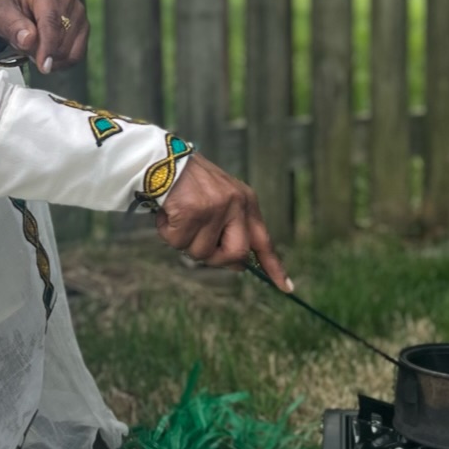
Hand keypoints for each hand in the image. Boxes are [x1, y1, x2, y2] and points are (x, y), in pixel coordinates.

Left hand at [0, 0, 88, 74]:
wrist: (20, 10)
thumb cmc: (11, 10)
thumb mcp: (3, 15)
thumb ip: (14, 27)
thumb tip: (28, 40)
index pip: (51, 19)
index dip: (47, 45)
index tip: (43, 65)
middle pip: (62, 36)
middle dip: (43, 51)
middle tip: (26, 48)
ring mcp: (79, 11)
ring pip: (70, 48)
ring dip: (51, 57)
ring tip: (35, 48)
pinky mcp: (84, 27)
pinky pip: (77, 54)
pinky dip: (61, 62)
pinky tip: (48, 56)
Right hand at [152, 155, 292, 288]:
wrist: (162, 159)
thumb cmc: (189, 183)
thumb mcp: (219, 200)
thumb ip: (230, 229)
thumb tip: (237, 265)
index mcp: (246, 202)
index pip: (264, 240)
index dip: (275, 267)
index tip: (287, 288)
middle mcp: (236, 204)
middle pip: (236, 255)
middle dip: (216, 259)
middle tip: (198, 246)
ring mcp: (215, 208)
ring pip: (201, 252)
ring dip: (183, 241)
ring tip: (178, 217)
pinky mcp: (192, 212)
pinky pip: (178, 242)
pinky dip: (167, 233)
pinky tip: (167, 214)